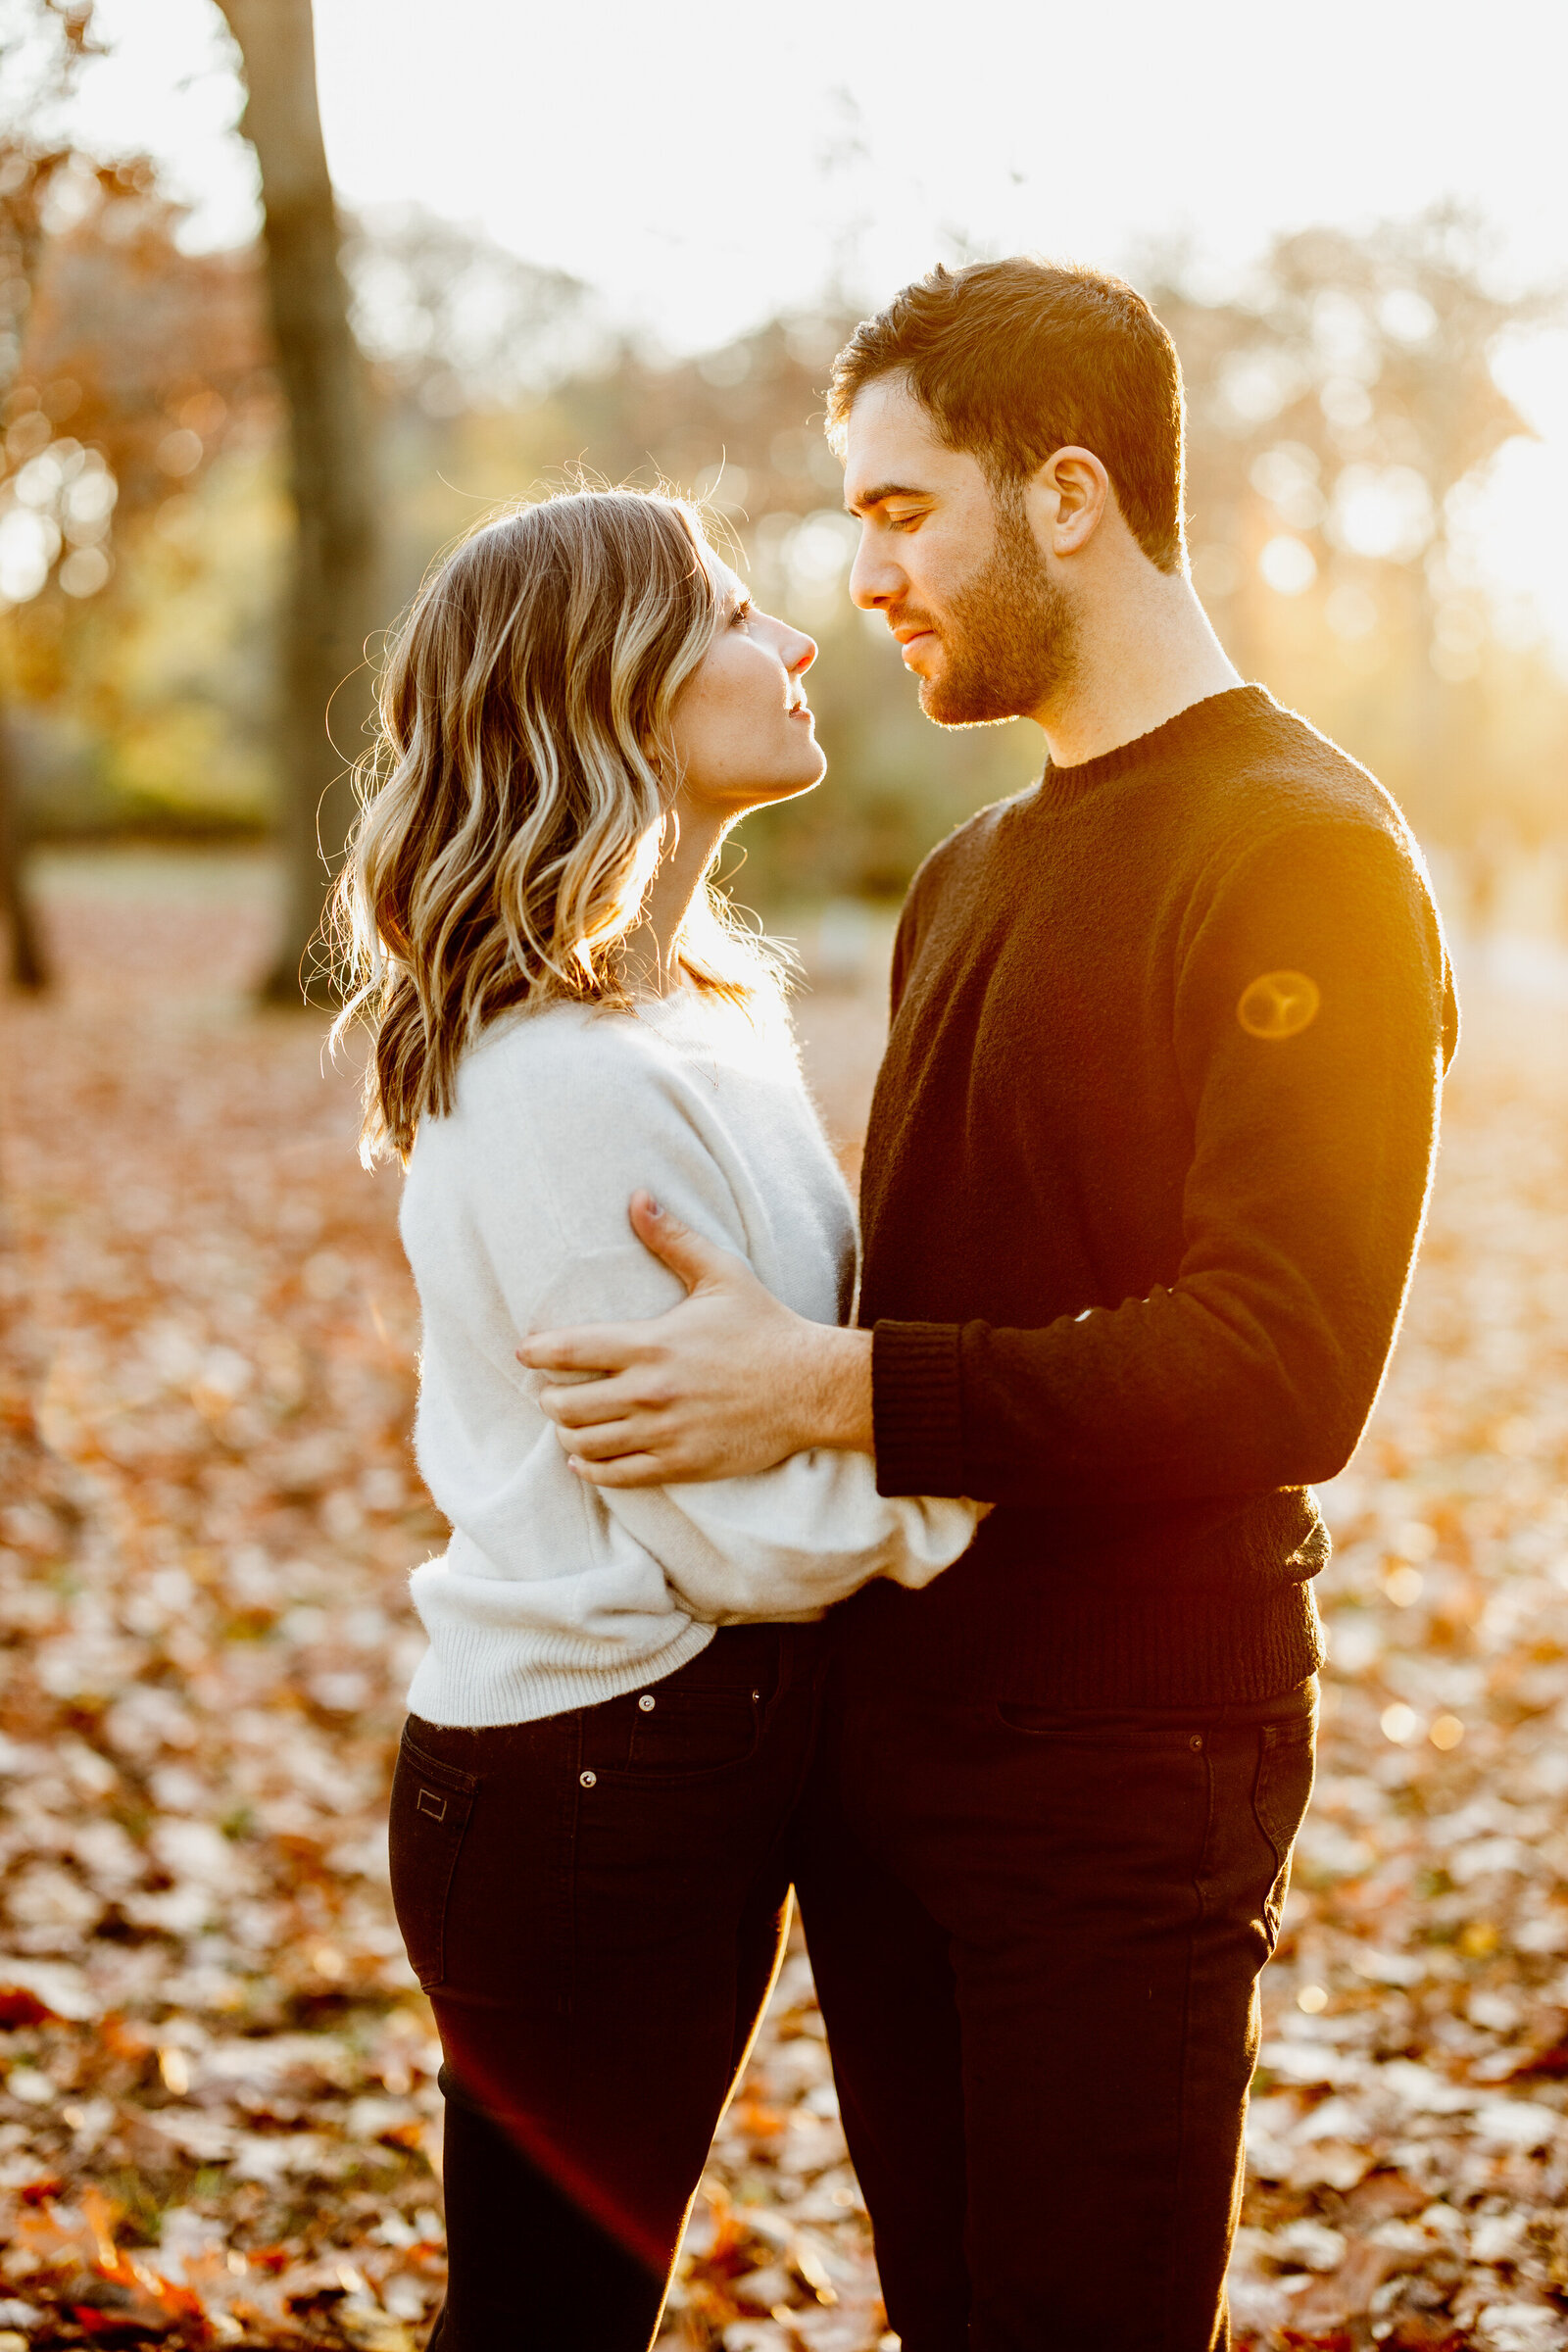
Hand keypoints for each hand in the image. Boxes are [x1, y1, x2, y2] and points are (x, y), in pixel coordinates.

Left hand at [517, 1192, 873, 1486]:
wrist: (811, 1387)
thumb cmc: (765, 1327)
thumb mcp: (720, 1275)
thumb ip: (673, 1240)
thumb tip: (638, 1197)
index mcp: (652, 1344)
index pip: (572, 1350)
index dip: (538, 1352)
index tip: (526, 1351)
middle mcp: (651, 1392)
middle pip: (566, 1404)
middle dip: (548, 1398)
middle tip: (550, 1391)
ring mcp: (664, 1432)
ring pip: (585, 1443)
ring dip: (567, 1433)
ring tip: (569, 1423)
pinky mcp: (681, 1464)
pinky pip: (617, 1476)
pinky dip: (591, 1469)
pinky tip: (585, 1459)